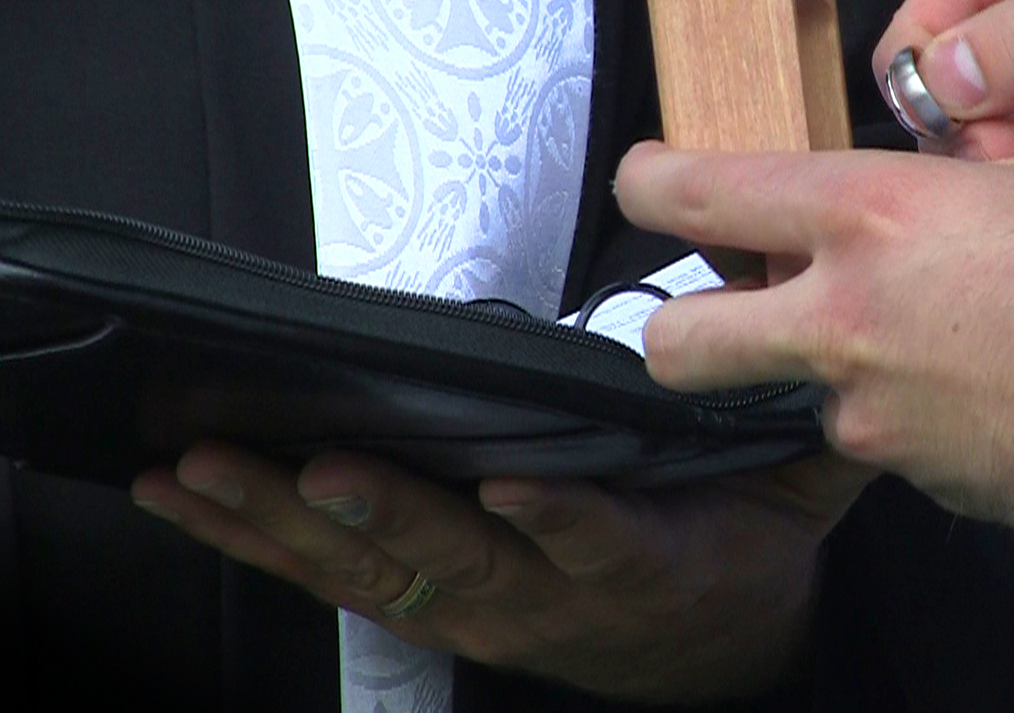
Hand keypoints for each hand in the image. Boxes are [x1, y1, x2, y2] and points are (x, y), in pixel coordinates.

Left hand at [132, 445, 871, 702]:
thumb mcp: (791, 497)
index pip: (603, 542)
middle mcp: (548, 596)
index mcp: (643, 563)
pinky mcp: (429, 606)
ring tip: (206, 471)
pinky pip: (332, 578)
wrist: (701, 649)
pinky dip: (254, 539)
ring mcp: (479, 607)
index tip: (519, 491)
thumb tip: (826, 364)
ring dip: (282, 524)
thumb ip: (801, 439)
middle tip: (316, 467)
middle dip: (383, 515)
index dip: (560, 524)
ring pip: (372, 573)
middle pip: (457, 562)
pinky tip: (186, 497)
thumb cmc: (733, 547)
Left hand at [615, 141, 1013, 556]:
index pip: (700, 194)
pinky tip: (989, 398)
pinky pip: (891, 442)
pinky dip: (918, 419)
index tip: (647, 176)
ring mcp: (876, 417)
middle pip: (680, 342)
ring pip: (802, 397)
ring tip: (935, 346)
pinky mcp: (923, 485)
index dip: (650, 181)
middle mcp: (846, 322)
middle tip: (725, 304)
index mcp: (875, 217)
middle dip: (679, 326)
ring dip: (839, 371)